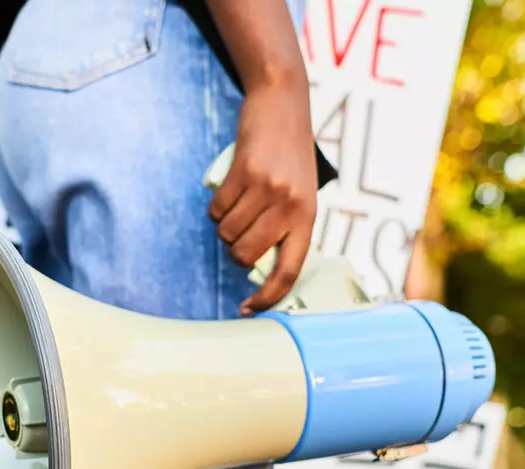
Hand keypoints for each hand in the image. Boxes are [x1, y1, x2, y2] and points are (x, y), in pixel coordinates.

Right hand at [209, 76, 318, 315]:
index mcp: (307, 217)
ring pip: (228, 232)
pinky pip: (218, 208)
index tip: (249, 309)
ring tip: (239, 202)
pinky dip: (217, 205)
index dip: (268, 296)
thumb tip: (259, 263)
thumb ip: (286, 225)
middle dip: (235, 250)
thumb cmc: (291, 153)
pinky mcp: (244, 172)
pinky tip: (230, 187)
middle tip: (241, 229)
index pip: (289, 270)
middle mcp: (289, 206)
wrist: (283, 103)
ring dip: (225, 225)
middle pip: (245, 255)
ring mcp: (266, 189)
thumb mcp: (301, 191)